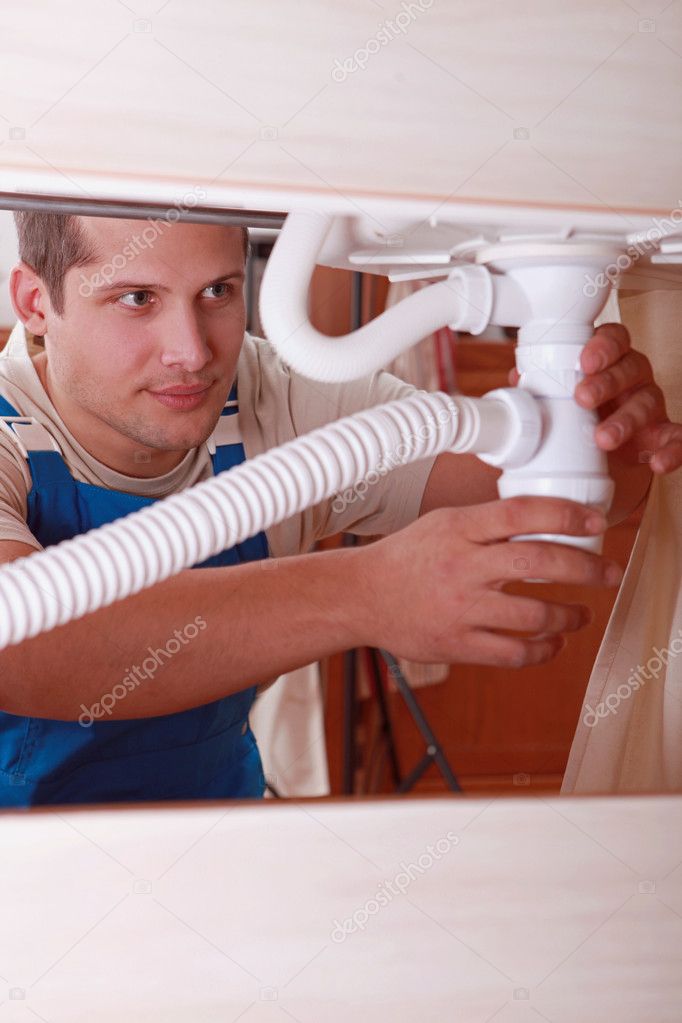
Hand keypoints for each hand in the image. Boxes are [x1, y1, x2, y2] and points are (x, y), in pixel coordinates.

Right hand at [359, 497, 621, 667]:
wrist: (362, 596)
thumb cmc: (408, 557)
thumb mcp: (444, 523)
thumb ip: (489, 523)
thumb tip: (548, 523)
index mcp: (458, 529)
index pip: (521, 513)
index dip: (565, 515)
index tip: (595, 523)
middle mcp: (462, 567)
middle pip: (538, 563)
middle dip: (586, 570)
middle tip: (608, 573)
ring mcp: (460, 609)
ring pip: (535, 615)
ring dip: (571, 616)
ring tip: (582, 614)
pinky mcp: (457, 645)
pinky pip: (514, 653)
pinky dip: (544, 650)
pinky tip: (554, 643)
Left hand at [508, 323, 681, 473]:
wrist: (598, 460)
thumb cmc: (578, 418)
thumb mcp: (557, 402)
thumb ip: (541, 389)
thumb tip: (517, 378)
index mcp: (607, 363)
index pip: (613, 340)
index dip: (602, 347)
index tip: (583, 362)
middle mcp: (633, 379)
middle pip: (629, 368)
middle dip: (607, 381)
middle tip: (583, 398)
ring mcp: (650, 407)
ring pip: (647, 403)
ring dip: (625, 420)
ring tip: (602, 438)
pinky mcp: (662, 436)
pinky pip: (678, 439)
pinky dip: (673, 451)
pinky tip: (658, 462)